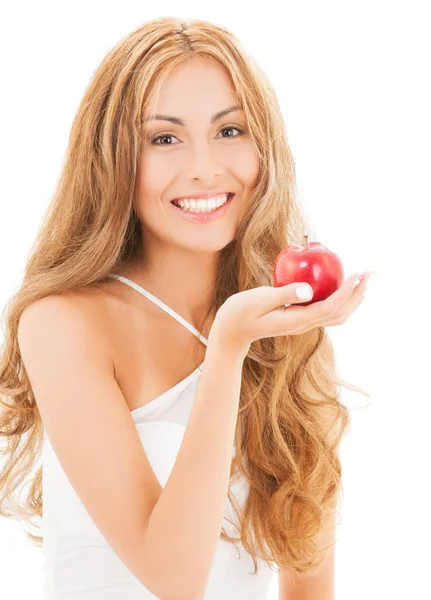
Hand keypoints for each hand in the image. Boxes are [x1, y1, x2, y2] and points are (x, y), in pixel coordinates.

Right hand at [209, 272, 370, 356]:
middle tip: (368, 275)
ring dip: (351, 300)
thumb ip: (284, 294)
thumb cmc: (239, 313)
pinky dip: (337, 300)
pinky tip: (339, 287)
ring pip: (334, 316)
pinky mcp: (297, 320)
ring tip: (361, 283)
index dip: (347, 292)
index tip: (358, 275)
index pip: (329, 307)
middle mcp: (303, 325)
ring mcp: (301, 324)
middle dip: (356, 296)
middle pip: (339, 314)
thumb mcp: (259, 300)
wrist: (230, 333)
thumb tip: (310, 289)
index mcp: (296, 320)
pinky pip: (324, 311)